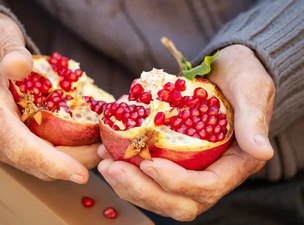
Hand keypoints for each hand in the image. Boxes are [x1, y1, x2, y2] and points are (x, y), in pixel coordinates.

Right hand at [0, 12, 99, 183]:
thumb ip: (9, 48)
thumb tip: (21, 66)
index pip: (21, 147)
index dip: (53, 162)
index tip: (81, 174)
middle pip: (35, 162)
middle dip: (74, 162)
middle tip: (107, 151)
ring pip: (36, 164)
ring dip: (70, 160)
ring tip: (99, 147)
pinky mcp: (3, 145)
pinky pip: (34, 157)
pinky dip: (59, 155)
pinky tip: (81, 141)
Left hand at [97, 44, 274, 220]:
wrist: (226, 69)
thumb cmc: (242, 75)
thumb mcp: (251, 89)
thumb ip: (253, 119)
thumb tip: (261, 152)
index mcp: (233, 165)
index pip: (205, 187)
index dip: (176, 182)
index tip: (150, 164)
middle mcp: (210, 175)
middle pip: (177, 202)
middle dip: (143, 190)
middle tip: (114, 169)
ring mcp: (188, 170)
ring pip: (157, 194)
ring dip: (127, 184)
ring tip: (105, 163)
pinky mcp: (171, 161)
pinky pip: (146, 177)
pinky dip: (125, 170)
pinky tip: (107, 153)